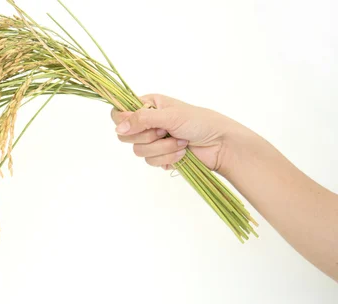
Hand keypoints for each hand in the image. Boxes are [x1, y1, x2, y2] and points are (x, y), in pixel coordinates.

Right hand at [111, 94, 249, 174]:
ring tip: (180, 143)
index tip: (137, 125)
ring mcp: (153, 141)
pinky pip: (151, 162)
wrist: (220, 144)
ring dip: (162, 149)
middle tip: (164, 132)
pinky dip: (167, 158)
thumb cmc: (200, 122)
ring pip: (139, 151)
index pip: (119, 113)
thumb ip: (142, 119)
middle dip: (148, 137)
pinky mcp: (160, 156)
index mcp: (148, 105)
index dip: (125, 121)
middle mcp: (148, 122)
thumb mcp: (169, 116)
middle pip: (125, 135)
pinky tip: (182, 153)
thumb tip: (118, 128)